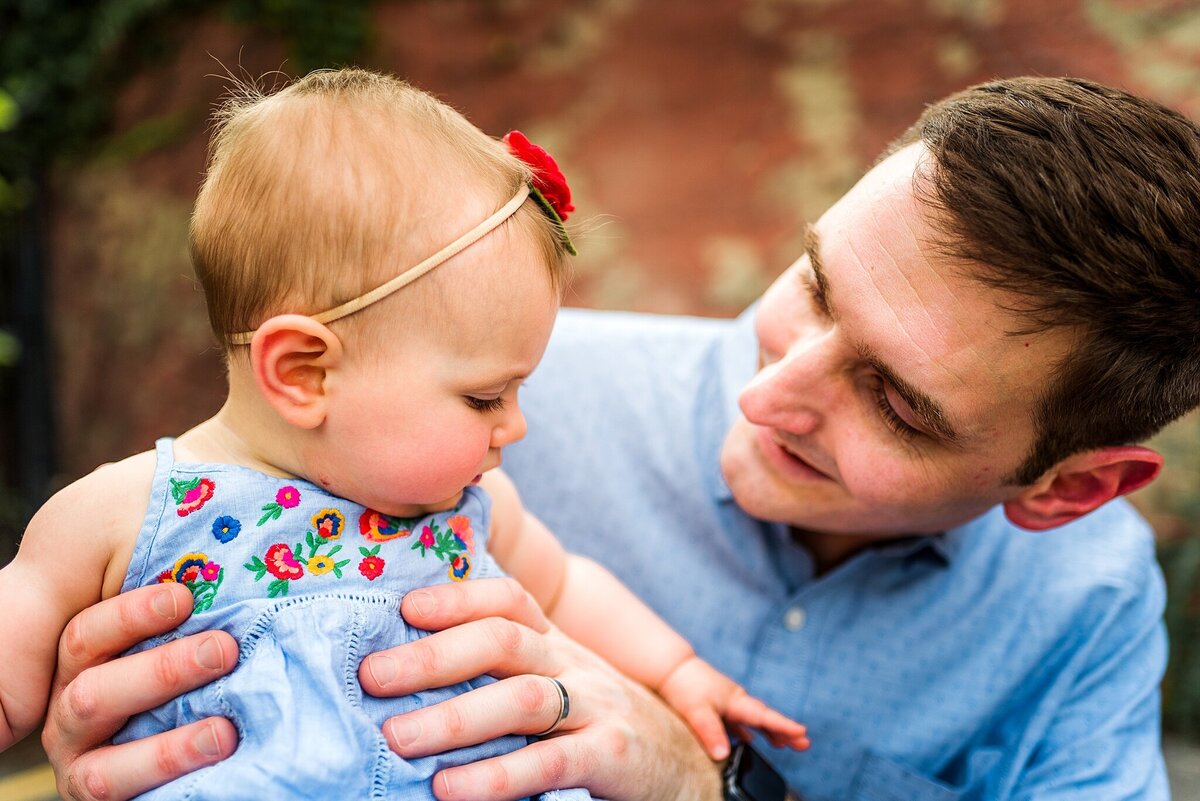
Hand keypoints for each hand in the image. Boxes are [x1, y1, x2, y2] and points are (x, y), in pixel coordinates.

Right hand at [41, 583, 238, 800]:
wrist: (212, 717)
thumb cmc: (195, 639)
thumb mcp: (171, 604)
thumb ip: (160, 583)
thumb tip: (192, 580)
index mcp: (82, 658)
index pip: (86, 636)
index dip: (130, 616)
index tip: (184, 598)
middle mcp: (73, 707)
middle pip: (94, 693)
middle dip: (162, 673)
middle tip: (223, 652)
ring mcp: (85, 757)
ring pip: (105, 763)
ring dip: (165, 747)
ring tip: (223, 732)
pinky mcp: (107, 793)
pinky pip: (120, 795)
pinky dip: (168, 779)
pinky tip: (216, 759)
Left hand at [358, 577, 721, 800]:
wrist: (691, 768)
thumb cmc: (601, 725)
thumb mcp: (560, 684)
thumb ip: (505, 674)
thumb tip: (412, 671)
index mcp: (557, 644)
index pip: (509, 601)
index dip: (457, 597)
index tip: (404, 608)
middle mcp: (575, 665)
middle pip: (505, 641)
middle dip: (435, 655)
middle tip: (373, 677)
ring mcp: (597, 708)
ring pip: (524, 700)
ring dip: (456, 716)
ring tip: (398, 738)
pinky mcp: (613, 756)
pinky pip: (550, 763)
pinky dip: (498, 775)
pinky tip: (451, 789)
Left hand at [658, 656, 808, 759]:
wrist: (669, 668)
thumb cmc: (683, 685)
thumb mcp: (697, 711)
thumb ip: (711, 732)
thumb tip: (723, 755)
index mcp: (735, 700)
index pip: (764, 717)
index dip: (784, 726)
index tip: (802, 733)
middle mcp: (736, 700)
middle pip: (765, 718)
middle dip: (784, 730)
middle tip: (804, 743)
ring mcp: (728, 701)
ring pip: (753, 719)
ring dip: (769, 731)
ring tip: (783, 744)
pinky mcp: (717, 704)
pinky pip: (739, 720)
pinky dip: (747, 731)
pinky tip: (748, 740)